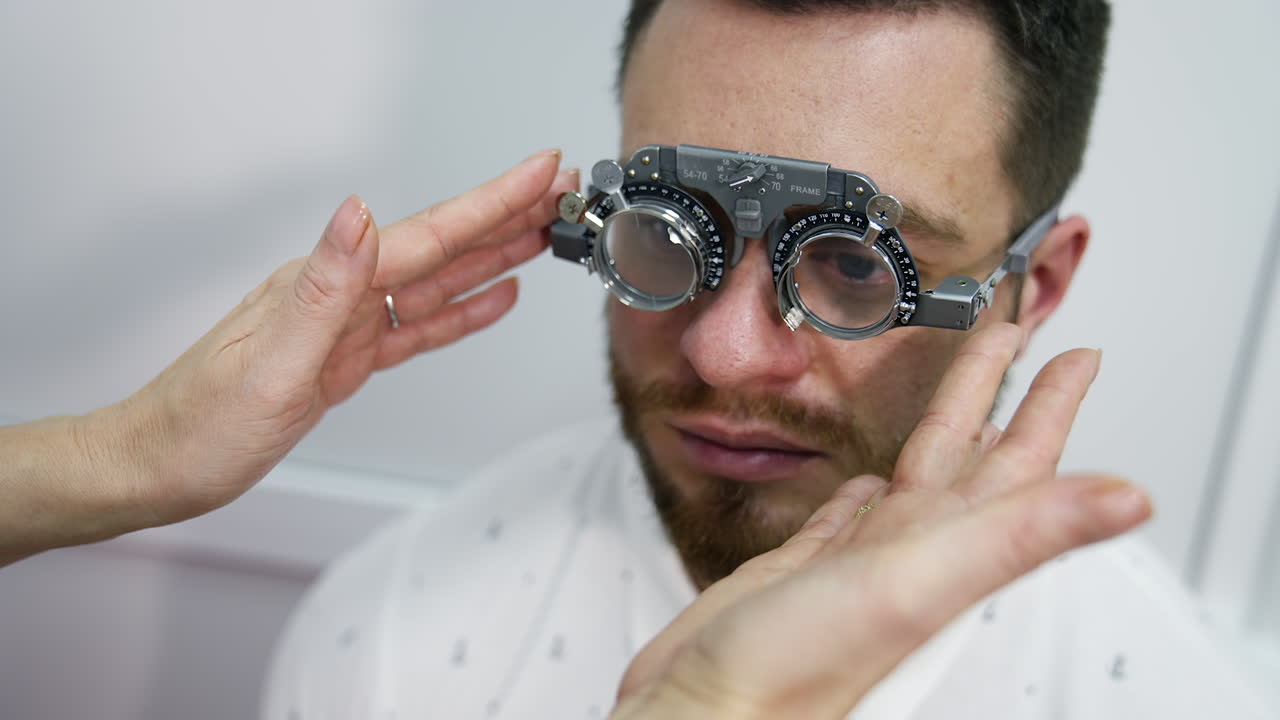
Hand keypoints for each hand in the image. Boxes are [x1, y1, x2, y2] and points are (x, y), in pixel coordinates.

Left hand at [1, 150, 575, 561]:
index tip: (540, 172)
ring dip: (492, 255)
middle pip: (440, 247)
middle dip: (504, 216)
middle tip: (561, 192)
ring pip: (437, 282)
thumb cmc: (198, 425)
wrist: (158, 466)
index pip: (425, 234)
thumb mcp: (266, 364)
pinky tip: (493, 298)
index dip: (490, 203)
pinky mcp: (346, 358)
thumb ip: (322, 290)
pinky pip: (417, 327)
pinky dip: (461, 310)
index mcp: (326, 284)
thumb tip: (357, 213)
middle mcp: (340, 293)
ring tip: (543, 234)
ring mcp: (346, 325)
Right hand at [611, 324, 1151, 719]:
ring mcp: (856, 561)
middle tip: (1014, 338)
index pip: (1017, 461)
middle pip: (968, 455)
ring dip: (940, 433)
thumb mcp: (919, 584)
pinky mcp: (802, 570)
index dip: (1050, 405)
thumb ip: (1018, 535)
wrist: (707, 714)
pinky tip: (865, 478)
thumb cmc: (798, 668)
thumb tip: (1131, 501)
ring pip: (913, 476)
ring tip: (957, 396)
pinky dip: (862, 487)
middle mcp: (909, 550)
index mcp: (944, 545)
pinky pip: (848, 515)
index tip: (1078, 356)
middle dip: (995, 393)